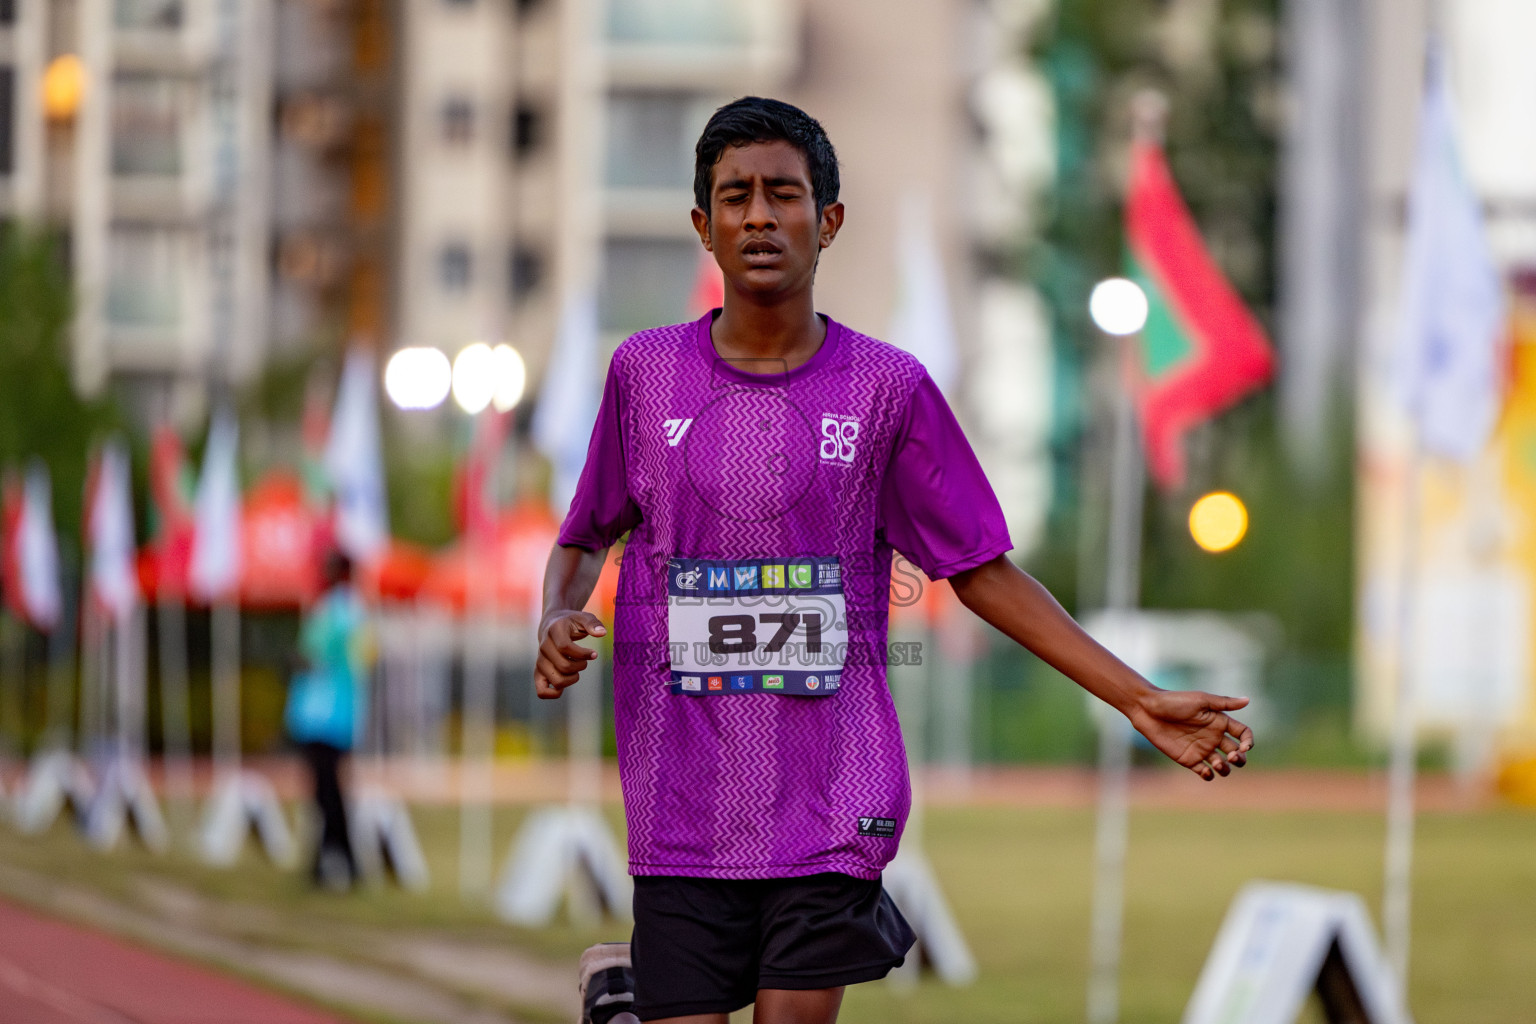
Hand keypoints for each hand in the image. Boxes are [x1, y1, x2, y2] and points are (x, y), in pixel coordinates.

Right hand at [534, 610, 606, 699]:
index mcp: (553, 631)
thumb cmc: (571, 623)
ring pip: (557, 681)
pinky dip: (555, 693)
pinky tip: (566, 681)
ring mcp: (539, 661)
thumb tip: (602, 633)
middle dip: (580, 666)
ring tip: (575, 670)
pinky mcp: (538, 673)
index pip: (565, 647)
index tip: (594, 653)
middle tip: (584, 661)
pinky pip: (542, 692)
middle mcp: (543, 647)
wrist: (551, 626)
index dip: (582, 654)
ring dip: (572, 679)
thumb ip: (593, 624)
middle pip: (564, 666)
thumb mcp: (583, 618)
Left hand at [1127, 689, 1252, 780]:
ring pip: (1223, 766)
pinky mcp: (1188, 759)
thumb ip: (1224, 703)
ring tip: (1217, 763)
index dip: (1248, 742)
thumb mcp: (1200, 700)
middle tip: (1230, 756)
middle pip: (1236, 753)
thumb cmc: (1174, 701)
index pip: (1243, 734)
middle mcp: (1213, 737)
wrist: (1148, 710)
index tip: (1244, 747)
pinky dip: (1209, 775)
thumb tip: (1248, 700)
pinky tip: (1205, 769)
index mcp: (1219, 722)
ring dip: (1226, 769)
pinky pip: (1204, 772)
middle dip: (1239, 758)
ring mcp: (1201, 749)